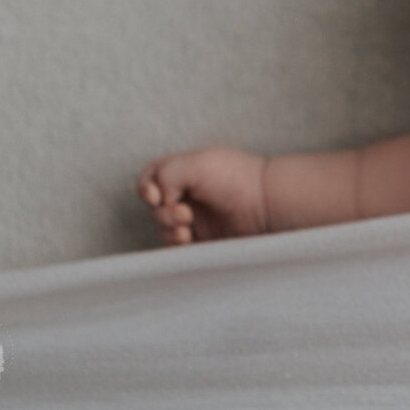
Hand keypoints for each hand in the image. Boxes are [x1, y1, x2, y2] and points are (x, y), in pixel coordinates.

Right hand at [136, 146, 269, 244]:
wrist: (264, 205)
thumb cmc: (234, 179)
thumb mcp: (196, 164)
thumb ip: (165, 174)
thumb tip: (158, 199)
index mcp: (184, 170)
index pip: (150, 178)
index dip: (145, 188)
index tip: (156, 195)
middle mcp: (186, 193)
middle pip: (153, 206)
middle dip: (163, 212)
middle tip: (186, 213)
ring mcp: (192, 217)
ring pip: (161, 227)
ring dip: (168, 228)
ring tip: (188, 229)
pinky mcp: (200, 238)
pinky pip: (174, 245)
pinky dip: (175, 243)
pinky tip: (188, 239)